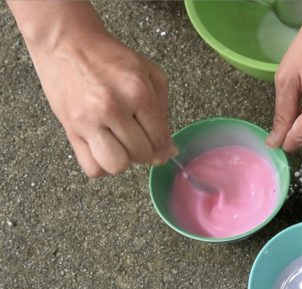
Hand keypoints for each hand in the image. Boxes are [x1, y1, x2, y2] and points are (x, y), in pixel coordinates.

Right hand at [30, 32, 176, 176]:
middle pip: (141, 155)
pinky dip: (101, 166)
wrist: (67, 43)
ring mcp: (89, 121)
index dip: (163, 147)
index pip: (160, 139)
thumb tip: (170, 149)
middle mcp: (113, 108)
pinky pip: (91, 167)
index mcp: (138, 93)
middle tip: (137, 136)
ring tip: (120, 145)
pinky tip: (104, 150)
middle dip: (144, 151)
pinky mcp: (71, 130)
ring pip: (116, 166)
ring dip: (123, 161)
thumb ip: (163, 111)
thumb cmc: (110, 58)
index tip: (160, 146)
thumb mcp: (149, 74)